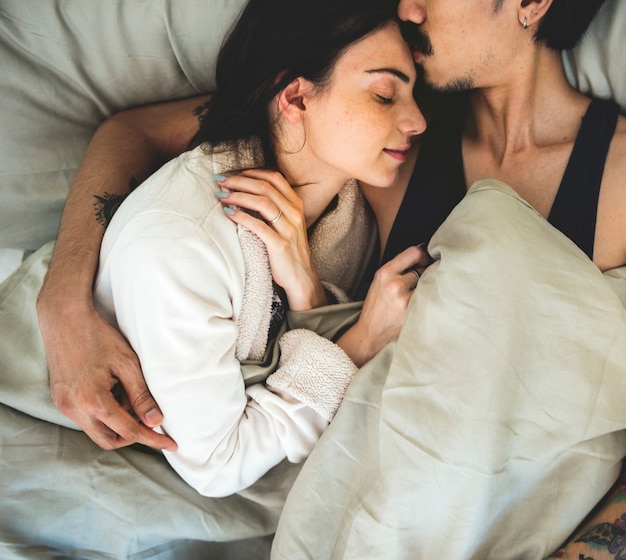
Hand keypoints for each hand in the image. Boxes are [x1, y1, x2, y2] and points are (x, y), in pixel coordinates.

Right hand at [37, 291, 176, 450]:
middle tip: (152, 422)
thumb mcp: (127, 363)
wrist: (64, 320)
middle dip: (133, 436)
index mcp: (92, 400)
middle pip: (108, 441)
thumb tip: (155, 422)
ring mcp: (64, 406)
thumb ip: (141, 395)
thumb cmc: (99, 337)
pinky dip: (104, 413)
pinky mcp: (60, 400)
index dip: (152, 439)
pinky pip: (86, 418)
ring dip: (117, 423)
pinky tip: (114, 391)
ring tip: (130, 395)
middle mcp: (74, 408)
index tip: (171, 444)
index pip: (128, 431)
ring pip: (96, 431)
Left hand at [216, 169, 326, 309]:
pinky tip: (229, 213)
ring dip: (239, 196)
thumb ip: (274, 206)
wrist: (301, 277)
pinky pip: (259, 226)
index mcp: (296, 204)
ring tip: (221, 195)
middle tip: (221, 181)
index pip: (274, 177)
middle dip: (240, 181)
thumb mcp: (287, 223)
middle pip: (265, 187)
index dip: (252, 172)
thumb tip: (247, 191)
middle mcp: (294, 213)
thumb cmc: (289, 249)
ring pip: (262, 202)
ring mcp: (289, 229)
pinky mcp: (280, 245)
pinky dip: (242, 217)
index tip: (233, 173)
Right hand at [337, 245, 429, 365]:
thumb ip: (397, 269)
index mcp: (385, 273)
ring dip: (423, 291)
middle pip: (422, 270)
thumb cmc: (376, 307)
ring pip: (426, 286)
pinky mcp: (413, 312)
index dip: (422, 255)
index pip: (413, 252)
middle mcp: (395, 284)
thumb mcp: (379, 282)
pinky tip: (416, 308)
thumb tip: (423, 260)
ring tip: (412, 299)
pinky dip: (425, 302)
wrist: (370, 333)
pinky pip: (427, 300)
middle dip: (421, 277)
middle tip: (413, 287)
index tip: (424, 261)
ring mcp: (405, 299)